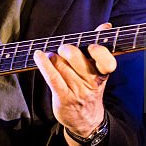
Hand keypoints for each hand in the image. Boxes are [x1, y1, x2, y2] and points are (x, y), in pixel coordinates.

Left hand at [33, 23, 115, 145]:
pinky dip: (44, 64)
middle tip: (63, 49)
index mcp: (102, 74)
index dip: (100, 53)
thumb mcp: (98, 70)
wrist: (86, 119)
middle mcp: (91, 83)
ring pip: (61, 65)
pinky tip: (38, 56)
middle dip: (67, 50)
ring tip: (51, 57)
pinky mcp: (63, 97)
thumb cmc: (90, 88)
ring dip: (53, 58)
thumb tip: (106, 26)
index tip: (92, 46)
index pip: (107, 62)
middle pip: (77, 59)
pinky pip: (52, 77)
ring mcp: (77, 91)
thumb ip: (100, 47)